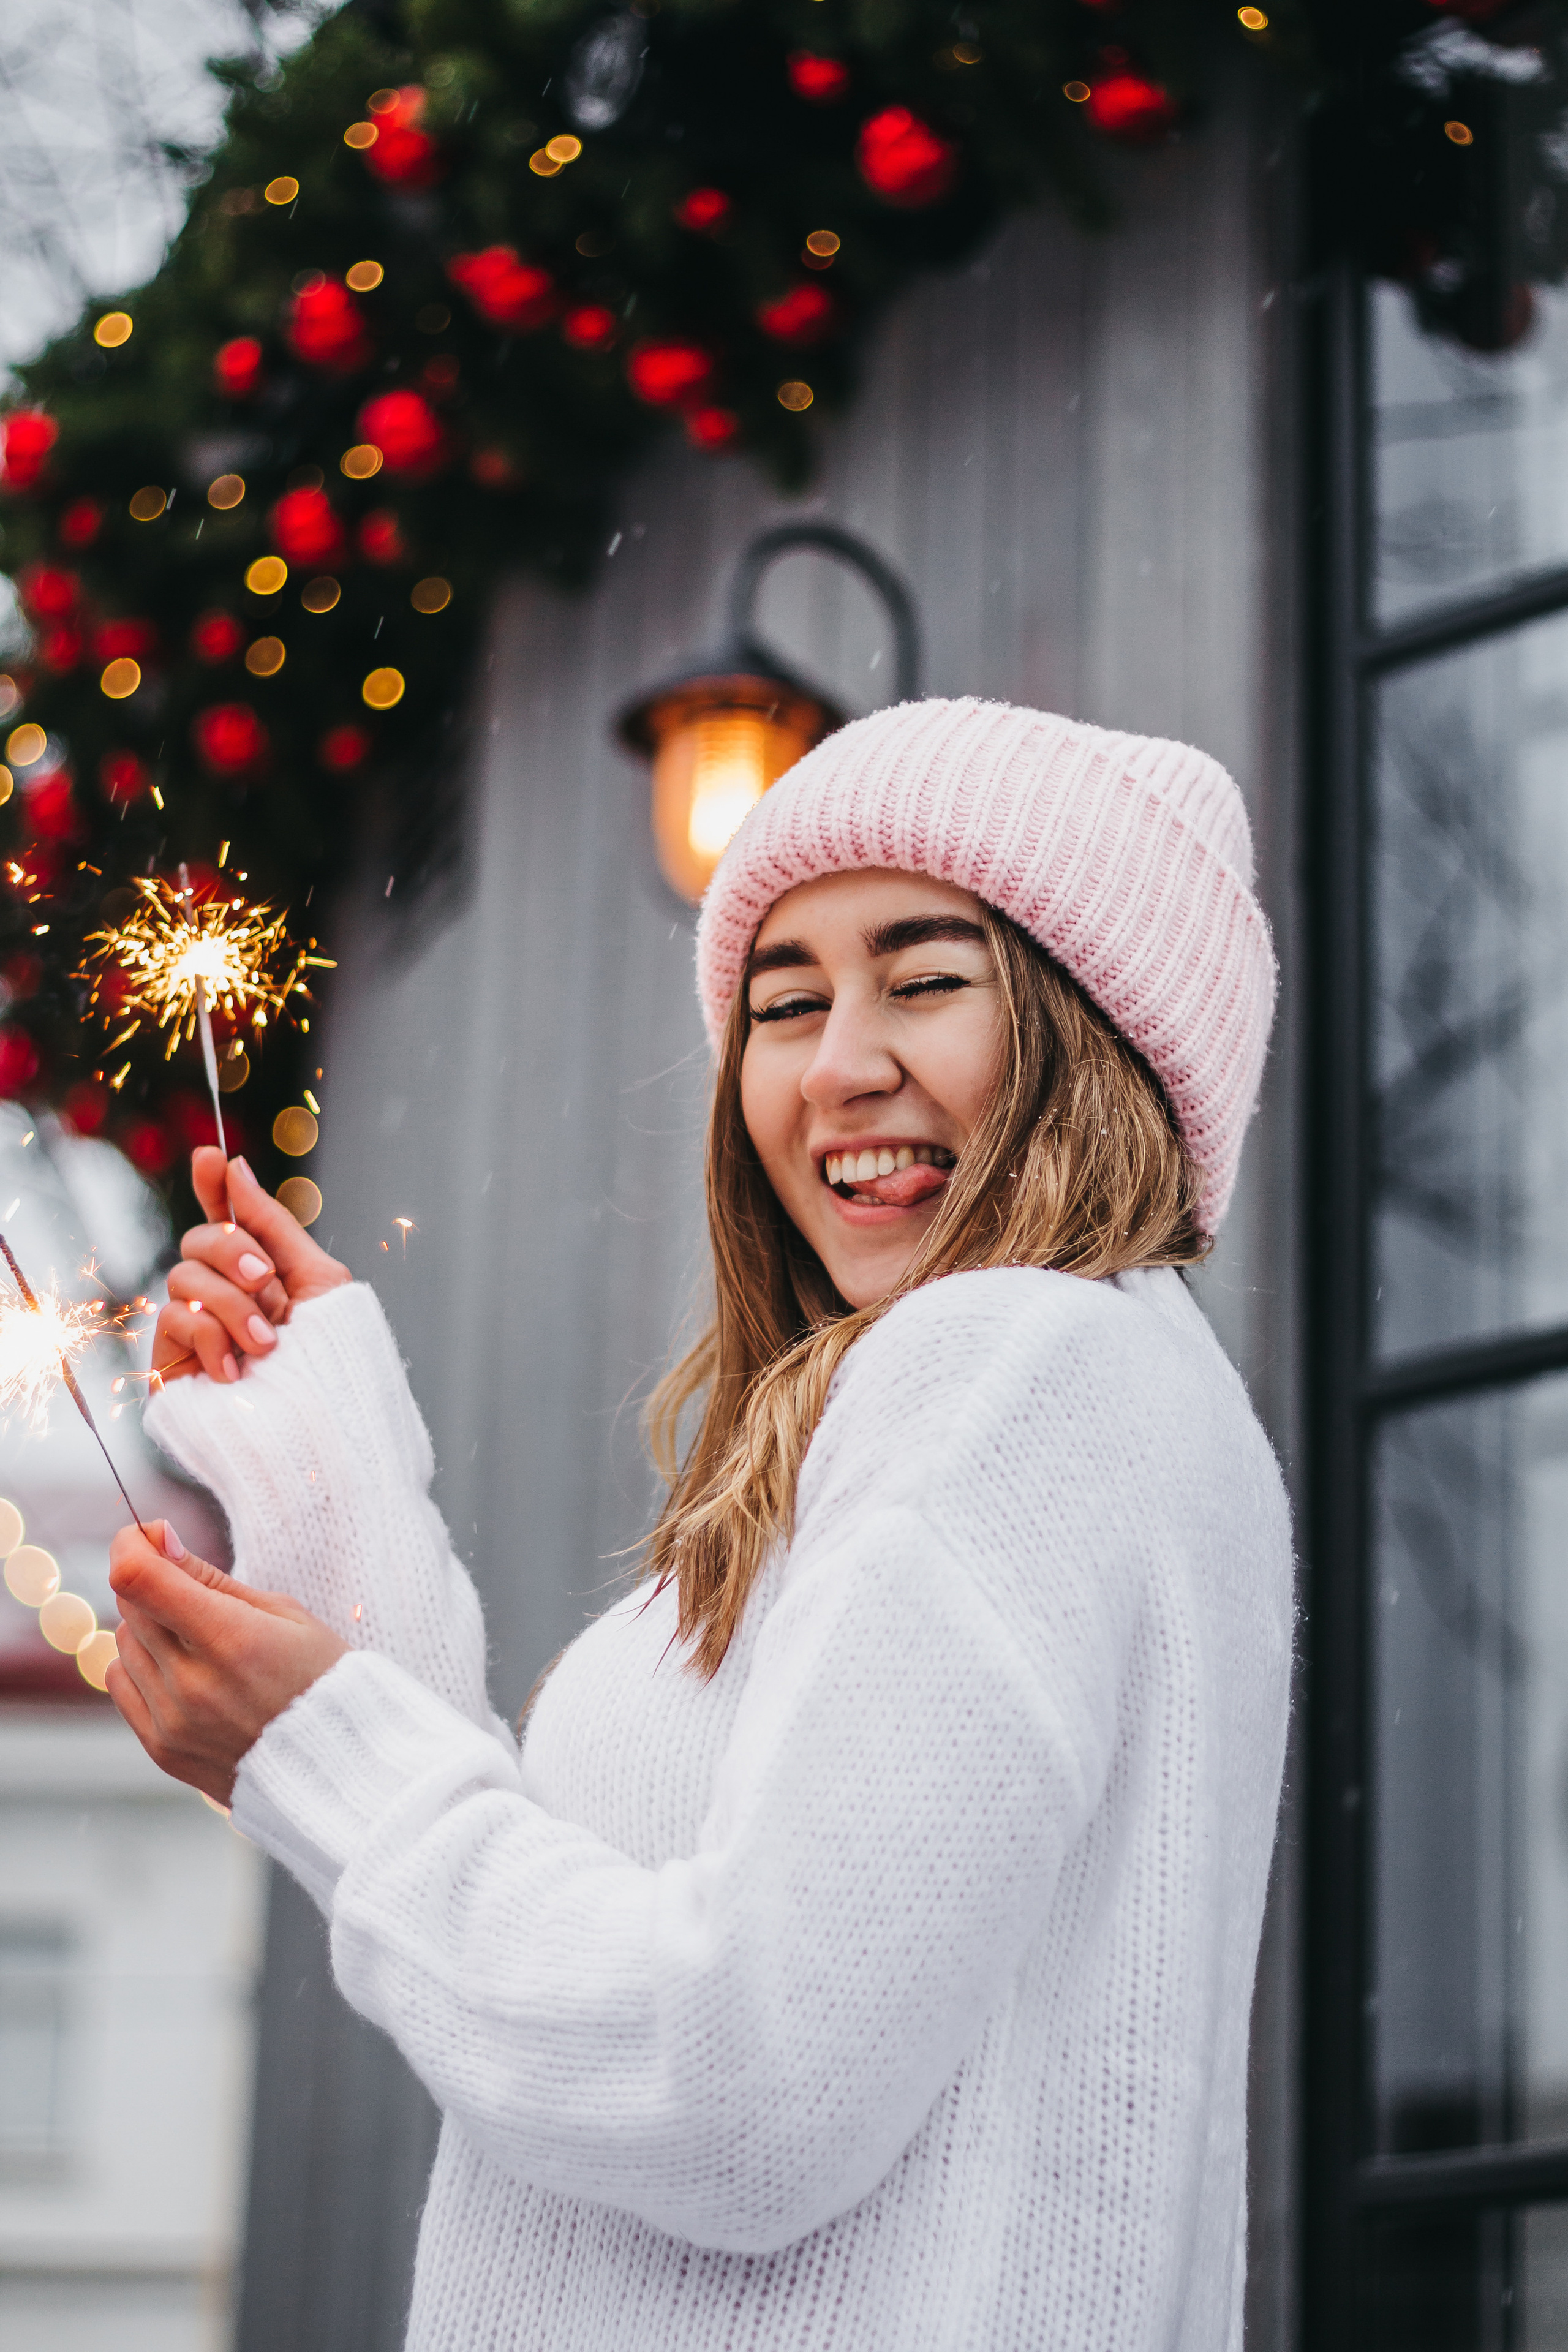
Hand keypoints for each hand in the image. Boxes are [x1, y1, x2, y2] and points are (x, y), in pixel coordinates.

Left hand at [107, 1518, 346, 1804]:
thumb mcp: (284, 1614)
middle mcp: (194, 1684)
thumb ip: (210, 1579)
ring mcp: (174, 1721)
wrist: (338, 1766)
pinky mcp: (162, 1748)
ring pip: (124, 1643)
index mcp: (233, 1640)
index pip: (141, 1580)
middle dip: (153, 1581)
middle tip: (191, 1587)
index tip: (148, 1536)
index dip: (132, 1545)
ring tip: (201, 1640)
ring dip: (150, 1627)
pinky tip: (183, 1669)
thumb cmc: (321, 1679)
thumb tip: (158, 1540)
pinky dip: (141, 1665)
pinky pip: (121, 1684)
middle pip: (131, 1605)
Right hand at [154, 1147, 350, 1385]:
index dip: (214, 1185)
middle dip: (234, 1251)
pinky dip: (212, 1339)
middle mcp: (222, 1294)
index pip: (228, 1219)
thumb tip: (236, 1164)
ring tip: (267, 1344)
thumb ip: (272, 1222)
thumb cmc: (331, 1358)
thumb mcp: (316, 1279)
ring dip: (232, 1306)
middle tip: (267, 1281)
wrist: (323, 1424)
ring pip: (184, 1277)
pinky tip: (237, 1371)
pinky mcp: (172, 1361)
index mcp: (260, 1272)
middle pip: (199, 1239)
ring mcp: (195, 1327)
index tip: (210, 1156)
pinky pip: (172, 1319)